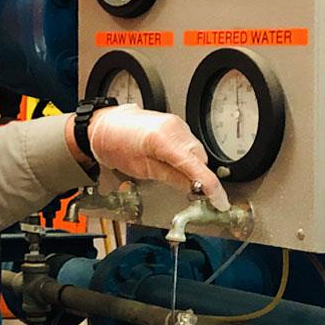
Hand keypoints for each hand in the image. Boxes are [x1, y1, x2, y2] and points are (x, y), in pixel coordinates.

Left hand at [87, 104, 229, 210]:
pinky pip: (189, 143)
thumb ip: (171, 178)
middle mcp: (173, 128)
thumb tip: (193, 188)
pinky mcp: (175, 123)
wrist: (104, 126)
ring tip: (172, 173)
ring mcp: (176, 123)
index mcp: (163, 140)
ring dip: (192, 166)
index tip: (219, 201)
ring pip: (197, 151)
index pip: (196, 167)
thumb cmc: (114, 145)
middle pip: (200, 159)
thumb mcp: (140, 169)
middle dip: (199, 177)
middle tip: (193, 192)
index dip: (211, 187)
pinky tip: (173, 161)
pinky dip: (186, 156)